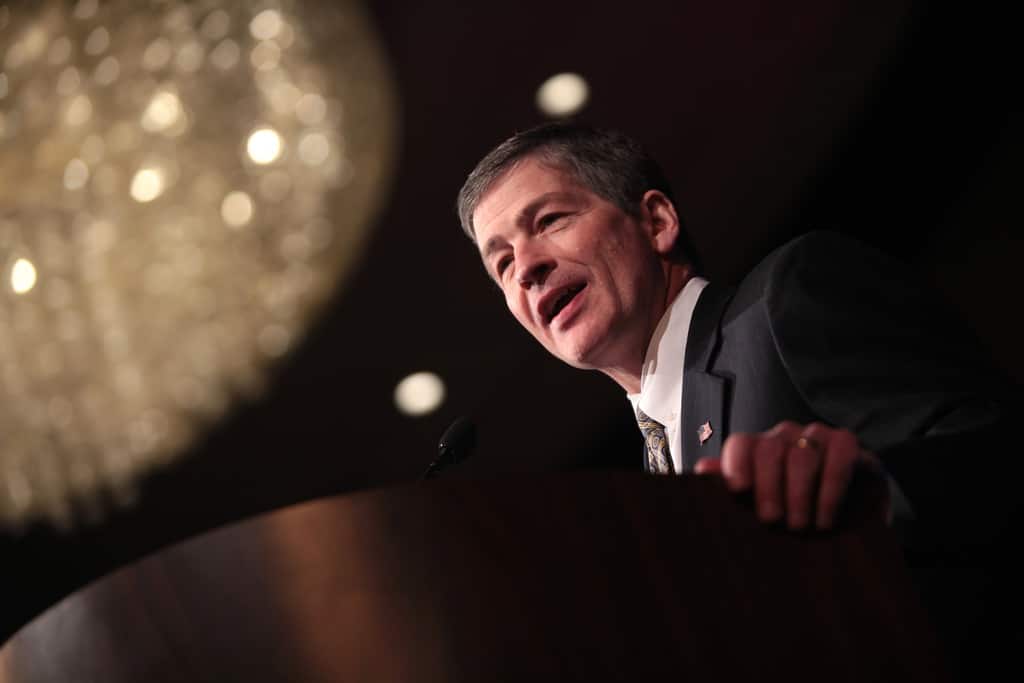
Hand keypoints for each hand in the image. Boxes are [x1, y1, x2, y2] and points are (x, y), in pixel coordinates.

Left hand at [694, 421, 886, 529]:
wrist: (848, 514)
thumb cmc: (794, 511)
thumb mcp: (761, 505)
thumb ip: (732, 487)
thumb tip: (703, 469)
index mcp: (759, 448)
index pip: (741, 444)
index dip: (736, 464)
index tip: (739, 490)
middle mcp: (785, 436)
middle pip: (770, 449)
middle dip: (768, 487)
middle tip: (771, 520)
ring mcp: (816, 436)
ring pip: (802, 453)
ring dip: (799, 493)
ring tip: (799, 526)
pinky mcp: (847, 443)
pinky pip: (839, 454)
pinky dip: (831, 488)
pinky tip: (825, 517)